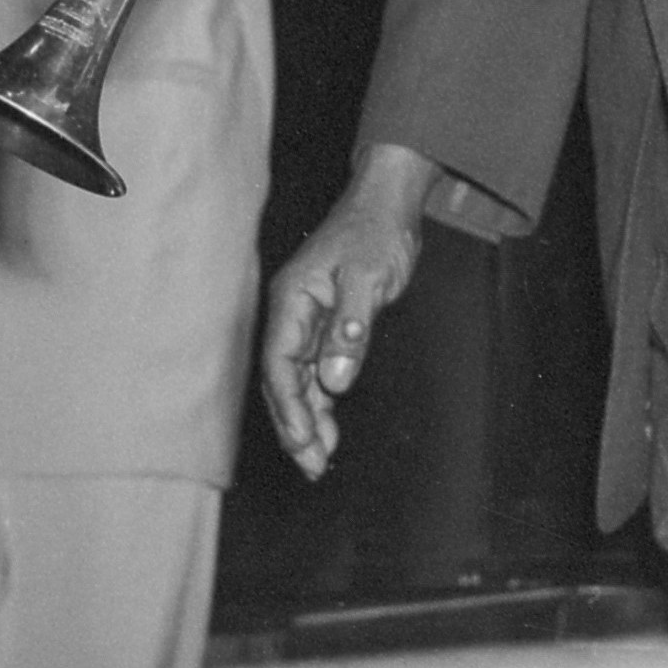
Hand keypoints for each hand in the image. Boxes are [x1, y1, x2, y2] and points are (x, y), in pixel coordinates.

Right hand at [257, 143, 445, 477]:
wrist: (389, 202)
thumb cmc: (376, 231)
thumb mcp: (368, 280)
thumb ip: (350, 331)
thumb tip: (333, 381)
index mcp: (291, 300)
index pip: (279, 365)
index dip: (289, 407)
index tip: (304, 441)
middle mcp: (292, 312)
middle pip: (282, 380)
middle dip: (295, 424)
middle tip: (312, 466)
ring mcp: (307, 318)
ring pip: (298, 379)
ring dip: (308, 418)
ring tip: (319, 458)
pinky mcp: (326, 322)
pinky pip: (315, 369)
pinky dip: (321, 399)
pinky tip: (329, 425)